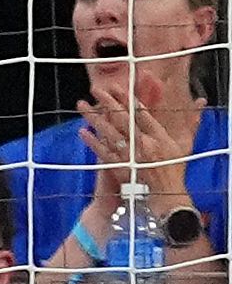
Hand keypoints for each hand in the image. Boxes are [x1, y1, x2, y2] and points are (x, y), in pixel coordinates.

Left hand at [82, 73, 196, 201]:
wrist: (166, 196)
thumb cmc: (175, 170)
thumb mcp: (185, 144)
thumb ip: (191, 122)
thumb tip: (202, 101)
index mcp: (159, 136)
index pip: (142, 113)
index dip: (128, 99)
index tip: (118, 88)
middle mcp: (144, 144)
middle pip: (123, 119)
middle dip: (109, 102)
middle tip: (97, 89)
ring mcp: (130, 156)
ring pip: (109, 133)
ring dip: (94, 118)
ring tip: (82, 106)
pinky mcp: (119, 168)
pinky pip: (103, 153)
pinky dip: (92, 142)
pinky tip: (82, 131)